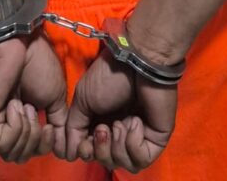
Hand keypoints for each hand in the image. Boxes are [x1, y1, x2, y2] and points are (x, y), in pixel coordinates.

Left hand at [0, 32, 67, 162]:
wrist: (21, 44)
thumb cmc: (38, 64)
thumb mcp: (55, 99)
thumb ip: (58, 125)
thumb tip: (61, 147)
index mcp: (21, 119)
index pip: (32, 150)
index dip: (45, 145)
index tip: (51, 126)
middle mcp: (5, 123)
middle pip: (22, 155)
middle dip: (37, 140)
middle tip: (35, 111)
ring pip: (13, 153)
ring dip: (28, 131)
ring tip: (26, 104)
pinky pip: (3, 142)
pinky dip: (16, 126)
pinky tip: (16, 104)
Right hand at [65, 47, 177, 172]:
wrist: (137, 62)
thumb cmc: (110, 76)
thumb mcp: (82, 99)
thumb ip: (74, 127)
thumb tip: (70, 153)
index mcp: (103, 122)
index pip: (92, 153)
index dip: (85, 152)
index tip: (84, 142)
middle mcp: (120, 132)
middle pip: (107, 162)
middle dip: (101, 150)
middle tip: (103, 128)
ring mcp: (139, 136)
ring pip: (124, 164)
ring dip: (117, 147)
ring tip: (119, 124)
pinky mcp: (156, 139)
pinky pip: (141, 160)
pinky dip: (133, 145)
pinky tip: (135, 122)